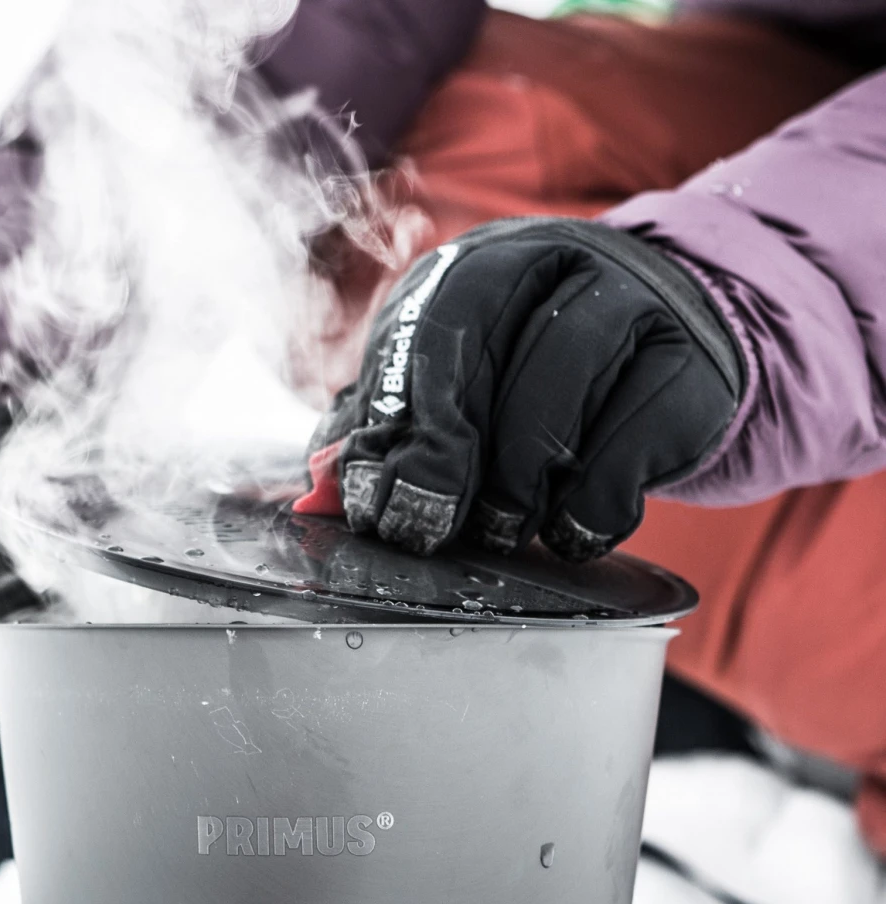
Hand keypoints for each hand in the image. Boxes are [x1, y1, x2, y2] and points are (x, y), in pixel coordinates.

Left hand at [303, 217, 743, 560]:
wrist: (685, 356)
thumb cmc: (547, 384)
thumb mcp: (462, 389)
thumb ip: (391, 425)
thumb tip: (325, 482)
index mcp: (481, 265)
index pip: (424, 331)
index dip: (398, 424)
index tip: (380, 500)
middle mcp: (558, 259)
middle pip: (479, 359)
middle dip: (447, 462)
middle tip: (434, 528)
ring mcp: (636, 301)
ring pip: (550, 405)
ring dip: (517, 489)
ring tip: (509, 526)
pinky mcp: (693, 362)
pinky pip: (624, 450)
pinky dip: (589, 510)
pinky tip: (575, 527)